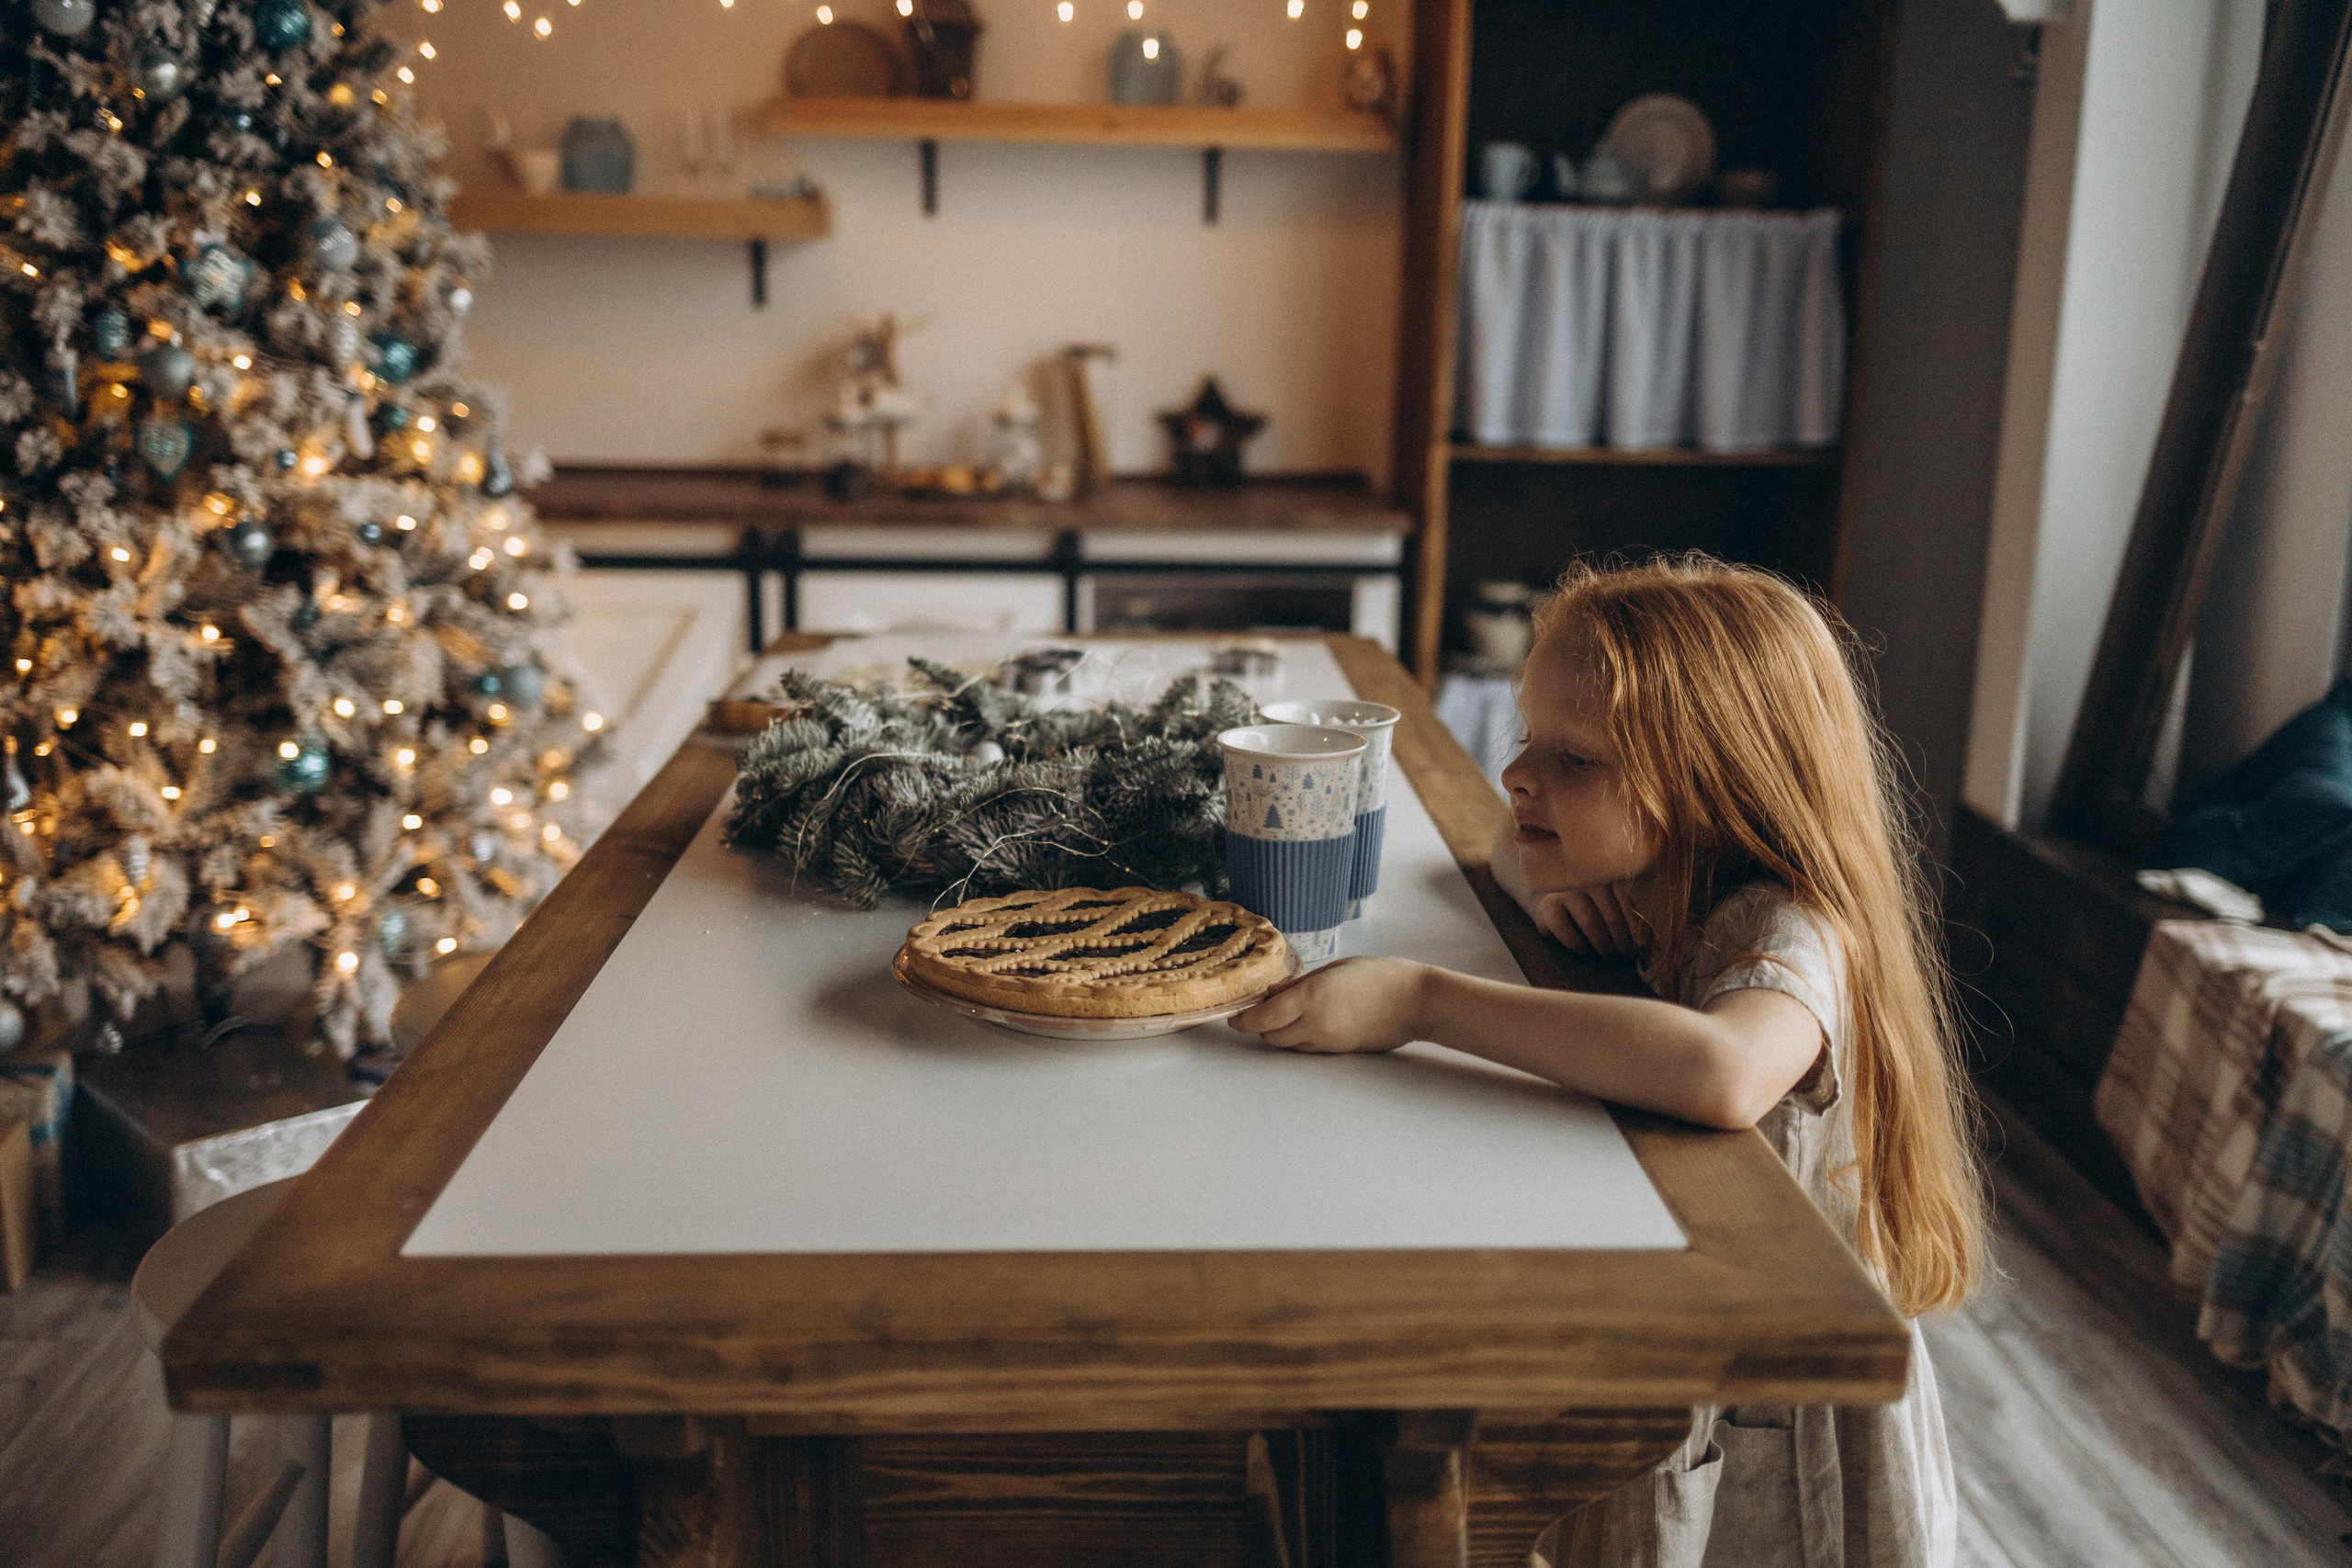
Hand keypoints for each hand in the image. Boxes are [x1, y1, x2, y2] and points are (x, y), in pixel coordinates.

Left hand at [1232, 957, 1427, 1053]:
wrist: (1414, 1001)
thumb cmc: (1377, 976)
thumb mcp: (1333, 970)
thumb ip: (1299, 985)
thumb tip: (1272, 992)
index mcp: (1310, 998)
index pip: (1262, 1019)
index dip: (1243, 1020)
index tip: (1234, 1016)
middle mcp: (1315, 1024)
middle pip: (1271, 1036)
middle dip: (1261, 1026)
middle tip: (1261, 1008)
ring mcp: (1328, 1042)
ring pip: (1289, 1044)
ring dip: (1281, 1032)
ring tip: (1288, 1012)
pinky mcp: (1340, 1051)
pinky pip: (1308, 1048)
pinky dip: (1300, 1037)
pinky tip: (1310, 1020)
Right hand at [1535, 882, 1648, 959]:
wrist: (1556, 905)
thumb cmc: (1594, 910)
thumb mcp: (1613, 907)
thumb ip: (1631, 917)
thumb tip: (1649, 942)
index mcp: (1608, 876)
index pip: (1627, 899)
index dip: (1636, 923)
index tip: (1642, 943)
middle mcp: (1587, 880)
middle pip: (1610, 913)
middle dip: (1621, 939)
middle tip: (1625, 954)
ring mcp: (1565, 892)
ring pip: (1590, 920)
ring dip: (1603, 943)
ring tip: (1609, 955)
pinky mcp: (1547, 908)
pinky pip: (1562, 926)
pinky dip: (1575, 942)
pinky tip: (1583, 949)